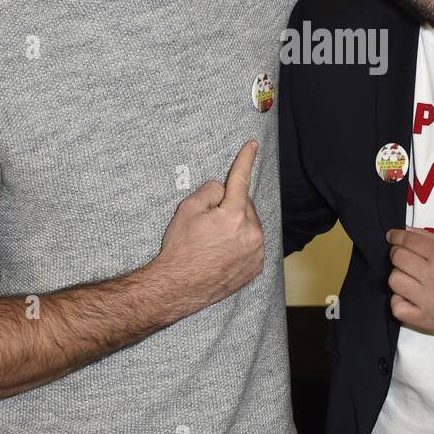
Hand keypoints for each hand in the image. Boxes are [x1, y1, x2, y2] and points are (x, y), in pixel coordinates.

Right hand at [156, 140, 266, 311]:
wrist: (177, 287)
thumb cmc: (180, 248)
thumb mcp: (187, 210)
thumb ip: (210, 191)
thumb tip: (223, 189)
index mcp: (234, 216)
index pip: (241, 180)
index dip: (245, 159)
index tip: (252, 145)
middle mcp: (252, 234)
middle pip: (245, 205)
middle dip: (231, 206)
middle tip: (210, 221)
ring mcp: (256, 253)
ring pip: (250, 225)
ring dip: (238, 225)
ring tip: (215, 241)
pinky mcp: (256, 267)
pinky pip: (252, 244)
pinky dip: (242, 242)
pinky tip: (223, 251)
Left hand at [385, 227, 433, 336]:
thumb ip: (430, 239)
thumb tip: (404, 232)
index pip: (408, 240)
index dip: (396, 237)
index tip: (393, 238)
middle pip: (397, 258)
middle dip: (398, 255)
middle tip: (405, 258)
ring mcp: (429, 300)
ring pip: (394, 280)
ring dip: (400, 277)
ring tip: (412, 279)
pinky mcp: (426, 319)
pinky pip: (396, 307)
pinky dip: (400, 301)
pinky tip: (410, 297)